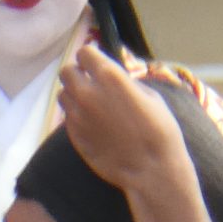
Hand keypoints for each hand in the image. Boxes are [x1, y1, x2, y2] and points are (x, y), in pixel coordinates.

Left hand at [55, 44, 183, 193]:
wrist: (151, 169)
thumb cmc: (159, 130)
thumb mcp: (149, 95)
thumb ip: (123, 80)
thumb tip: (111, 75)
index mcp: (109, 77)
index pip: (85, 52)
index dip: (92, 57)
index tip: (98, 64)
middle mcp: (87, 93)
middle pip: (66, 71)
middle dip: (78, 73)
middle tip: (92, 82)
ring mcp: (77, 115)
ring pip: (63, 94)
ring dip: (74, 94)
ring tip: (92, 103)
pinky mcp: (73, 134)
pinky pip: (67, 116)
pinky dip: (76, 114)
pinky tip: (94, 122)